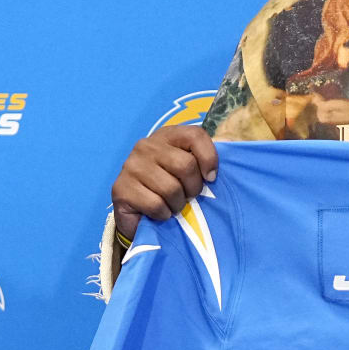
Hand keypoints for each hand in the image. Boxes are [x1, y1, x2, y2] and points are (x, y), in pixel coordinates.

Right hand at [111, 124, 217, 239]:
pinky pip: (155, 204)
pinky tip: (158, 212)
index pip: (195, 135)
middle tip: (187, 196)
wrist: (138, 214)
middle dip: (193, 188)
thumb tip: (227, 152)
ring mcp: (130, 166)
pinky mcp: (121, 188)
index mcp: (166, 136)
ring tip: (172, 205)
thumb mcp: (190, 170)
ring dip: (177, 204)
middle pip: (185, 165)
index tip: (210, 178)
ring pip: (171, 188)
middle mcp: (146, 146)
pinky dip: (163, 214)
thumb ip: (205, 158)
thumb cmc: (170, 189)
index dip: (209, 158)